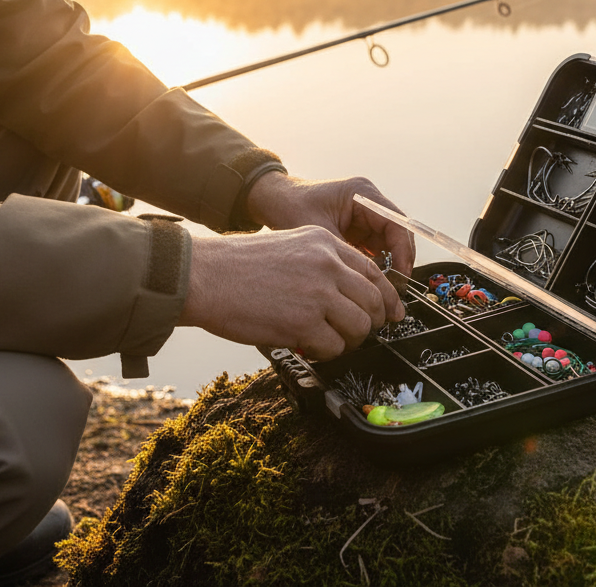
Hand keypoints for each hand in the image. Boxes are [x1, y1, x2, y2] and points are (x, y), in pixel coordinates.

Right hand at [181, 226, 404, 359]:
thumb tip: (346, 293)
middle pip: (373, 301)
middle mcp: (327, 265)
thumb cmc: (238, 266)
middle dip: (371, 322)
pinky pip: (335, 346)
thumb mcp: (290, 246)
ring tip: (331, 342)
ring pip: (360, 326)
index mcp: (325, 243)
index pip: (373, 272)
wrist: (205, 276)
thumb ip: (322, 263)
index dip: (387, 296)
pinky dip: (327, 352)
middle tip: (359, 333)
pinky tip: (311, 347)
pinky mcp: (304, 323)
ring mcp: (318, 294)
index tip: (391, 312)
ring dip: (350, 340)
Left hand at [244, 172, 416, 277]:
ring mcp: (363, 215)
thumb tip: (366, 284)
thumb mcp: (318, 233)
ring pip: (388, 245)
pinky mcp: (356, 228)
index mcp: (362, 193)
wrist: (270, 201)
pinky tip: (367, 285)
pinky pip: (374, 249)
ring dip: (387, 267)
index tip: (400, 276)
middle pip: (397, 235)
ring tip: (381, 292)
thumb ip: (345, 254)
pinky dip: (373, 267)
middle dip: (398, 263)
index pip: (397, 223)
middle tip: (394, 291)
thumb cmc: (288, 207)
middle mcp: (368, 202)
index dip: (403, 251)